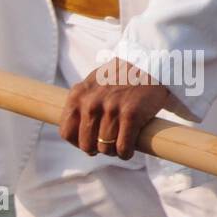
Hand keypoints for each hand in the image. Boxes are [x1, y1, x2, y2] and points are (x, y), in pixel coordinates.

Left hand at [59, 58, 173, 159]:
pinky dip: (126, 153)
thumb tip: (70, 126)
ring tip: (119, 144)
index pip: (66, 132)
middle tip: (107, 144)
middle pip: (86, 144)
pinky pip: (123, 148)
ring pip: (105, 148)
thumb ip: (80, 101)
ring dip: (113, 151)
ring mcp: (111, 109)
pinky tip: (129, 149)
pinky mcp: (131, 115)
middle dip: (97, 148)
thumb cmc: (120, 77)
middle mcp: (91, 103)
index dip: (77, 142)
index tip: (89, 141)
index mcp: (77, 96)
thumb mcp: (92, 83)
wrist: (150, 64)